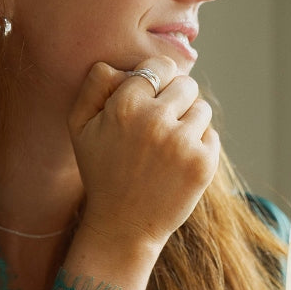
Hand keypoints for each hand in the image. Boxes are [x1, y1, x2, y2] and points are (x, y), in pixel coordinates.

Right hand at [62, 57, 218, 289]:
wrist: (123, 226)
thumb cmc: (101, 172)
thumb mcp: (79, 127)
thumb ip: (94, 86)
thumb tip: (122, 63)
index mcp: (124, 105)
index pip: (159, 67)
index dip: (157, 81)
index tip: (151, 99)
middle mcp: (155, 120)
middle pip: (186, 84)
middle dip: (176, 100)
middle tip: (160, 126)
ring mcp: (182, 143)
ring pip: (201, 109)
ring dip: (189, 123)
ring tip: (167, 147)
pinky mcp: (203, 163)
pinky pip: (211, 135)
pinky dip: (199, 146)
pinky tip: (177, 165)